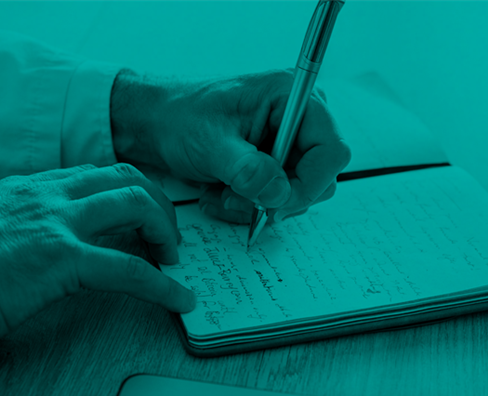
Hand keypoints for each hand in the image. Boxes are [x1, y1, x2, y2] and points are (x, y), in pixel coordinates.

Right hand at [0, 164, 195, 345]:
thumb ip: (2, 234)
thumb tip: (15, 254)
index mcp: (22, 188)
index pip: (90, 175)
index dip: (122, 193)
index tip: (135, 215)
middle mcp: (44, 195)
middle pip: (124, 177)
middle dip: (156, 203)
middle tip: (166, 236)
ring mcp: (55, 223)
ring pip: (136, 205)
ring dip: (166, 231)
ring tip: (175, 262)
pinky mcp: (63, 260)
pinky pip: (132, 268)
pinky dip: (163, 285)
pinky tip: (178, 301)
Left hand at [111, 69, 351, 223]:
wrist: (156, 125)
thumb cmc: (179, 118)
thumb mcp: (210, 143)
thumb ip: (246, 169)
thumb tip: (278, 193)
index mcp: (291, 96)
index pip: (331, 151)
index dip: (310, 184)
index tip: (276, 203)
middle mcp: (297, 120)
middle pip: (318, 178)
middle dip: (275, 198)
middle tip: (236, 199)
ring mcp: (287, 145)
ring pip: (296, 195)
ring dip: (256, 205)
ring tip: (220, 193)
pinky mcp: (273, 166)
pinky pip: (276, 200)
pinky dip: (248, 206)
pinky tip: (220, 193)